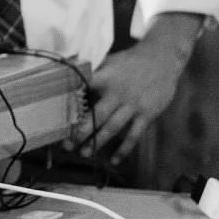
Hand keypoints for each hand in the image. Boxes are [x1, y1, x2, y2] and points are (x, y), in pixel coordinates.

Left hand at [77, 13, 202, 161]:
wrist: (162, 58)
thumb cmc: (129, 61)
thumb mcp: (109, 62)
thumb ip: (92, 74)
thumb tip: (68, 75)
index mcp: (105, 77)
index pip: (82, 89)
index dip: (69, 101)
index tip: (56, 114)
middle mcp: (118, 92)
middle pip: (97, 115)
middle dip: (80, 131)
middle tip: (66, 145)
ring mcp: (133, 104)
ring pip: (113, 127)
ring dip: (98, 142)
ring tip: (84, 153)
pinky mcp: (147, 113)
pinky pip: (134, 135)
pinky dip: (124, 149)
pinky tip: (114, 160)